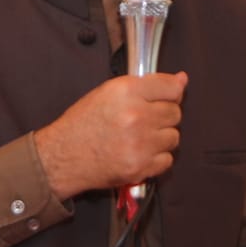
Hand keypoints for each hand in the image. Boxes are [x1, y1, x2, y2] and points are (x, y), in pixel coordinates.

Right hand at [36, 72, 186, 199]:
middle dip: (162, 116)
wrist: (63, 156)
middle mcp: (136, 115)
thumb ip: (147, 85)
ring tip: (139, 138)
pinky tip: (139, 153)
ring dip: (160, 138)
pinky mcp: (140, 167)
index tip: (164, 98)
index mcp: (126, 91)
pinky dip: (156, 158)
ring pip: (174, 137)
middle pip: (175, 113)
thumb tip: (182, 80)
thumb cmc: (83, 123)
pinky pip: (167, 160)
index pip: (172, 88)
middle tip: (143, 121)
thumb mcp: (108, 92)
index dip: (170, 93)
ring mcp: (140, 143)